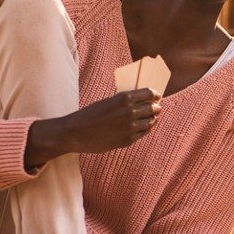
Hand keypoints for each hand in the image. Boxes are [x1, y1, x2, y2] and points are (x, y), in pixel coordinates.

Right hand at [26, 89, 160, 169]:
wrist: (76, 133)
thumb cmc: (89, 115)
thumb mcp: (107, 101)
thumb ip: (123, 101)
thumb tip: (138, 100)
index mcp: (124, 98)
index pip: (148, 94)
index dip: (154, 94)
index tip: (157, 95)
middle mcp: (130, 112)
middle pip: (152, 108)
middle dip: (156, 107)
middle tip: (157, 106)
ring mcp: (130, 127)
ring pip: (150, 121)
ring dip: (152, 118)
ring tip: (153, 117)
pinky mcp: (128, 140)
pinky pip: (144, 133)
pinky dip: (146, 129)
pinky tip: (146, 127)